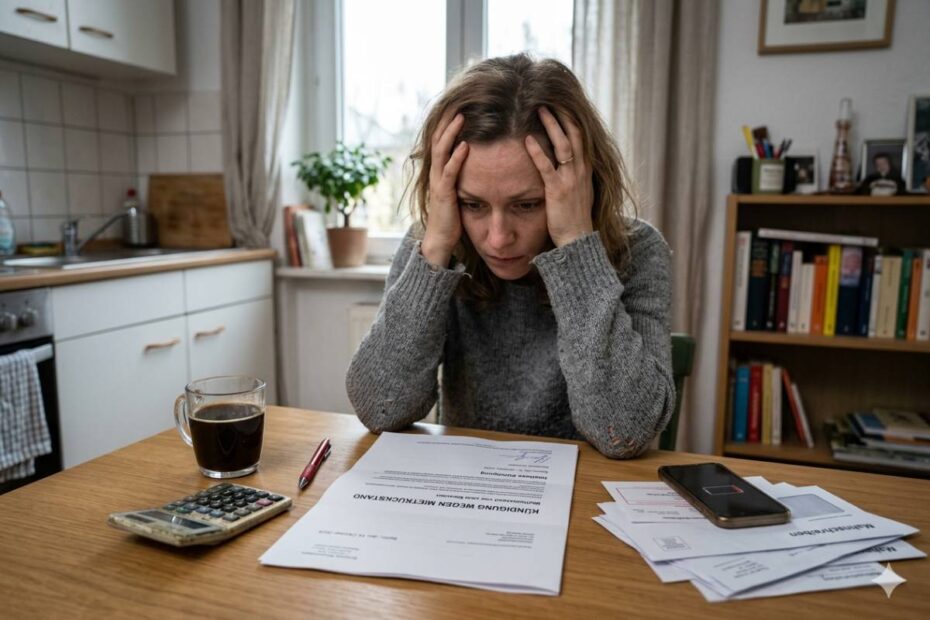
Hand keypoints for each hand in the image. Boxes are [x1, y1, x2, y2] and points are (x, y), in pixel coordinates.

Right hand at [421, 112, 468, 267]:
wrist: (441, 240)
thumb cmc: (452, 218)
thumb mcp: (458, 192)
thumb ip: (463, 177)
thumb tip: (475, 164)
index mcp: (440, 171)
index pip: (443, 142)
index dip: (449, 125)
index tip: (460, 107)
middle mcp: (436, 173)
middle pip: (439, 140)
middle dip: (448, 122)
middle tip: (458, 103)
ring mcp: (438, 182)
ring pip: (442, 151)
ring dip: (451, 133)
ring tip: (460, 117)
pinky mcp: (444, 194)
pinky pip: (449, 172)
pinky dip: (456, 157)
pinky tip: (465, 145)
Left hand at [524, 107, 593, 247]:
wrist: (577, 241)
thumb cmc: (573, 219)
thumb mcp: (577, 192)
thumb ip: (572, 176)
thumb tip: (565, 164)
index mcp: (585, 170)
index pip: (580, 137)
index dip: (571, 119)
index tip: (561, 103)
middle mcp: (580, 171)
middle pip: (573, 134)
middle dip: (562, 115)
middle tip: (549, 97)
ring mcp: (570, 180)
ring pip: (563, 145)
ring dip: (551, 125)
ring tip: (540, 108)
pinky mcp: (557, 191)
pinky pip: (547, 167)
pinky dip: (538, 152)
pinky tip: (527, 139)